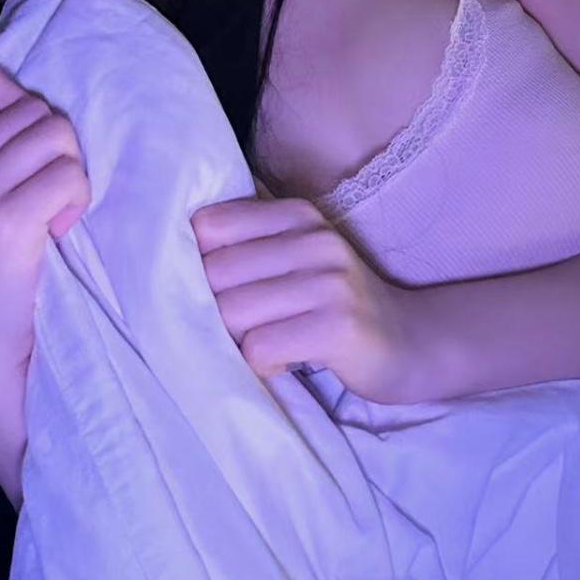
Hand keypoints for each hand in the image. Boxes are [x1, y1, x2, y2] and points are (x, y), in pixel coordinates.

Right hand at [0, 60, 90, 503]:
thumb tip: (34, 99)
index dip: (29, 114)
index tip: (30, 163)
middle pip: (34, 108)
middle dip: (57, 149)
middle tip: (48, 204)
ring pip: (56, 134)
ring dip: (72, 175)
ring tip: (54, 220)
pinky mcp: (2, 223)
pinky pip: (69, 175)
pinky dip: (78, 202)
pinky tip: (60, 236)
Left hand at [190, 190, 421, 404]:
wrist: (409, 342)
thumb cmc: (334, 302)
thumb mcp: (297, 256)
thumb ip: (248, 243)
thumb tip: (170, 246)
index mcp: (297, 215)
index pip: (209, 227)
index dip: (194, 264)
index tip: (207, 290)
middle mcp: (313, 240)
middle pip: (214, 275)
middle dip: (210, 311)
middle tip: (233, 330)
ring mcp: (328, 282)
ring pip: (231, 313)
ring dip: (234, 342)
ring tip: (261, 345)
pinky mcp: (337, 327)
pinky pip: (260, 348)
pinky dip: (261, 364)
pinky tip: (283, 362)